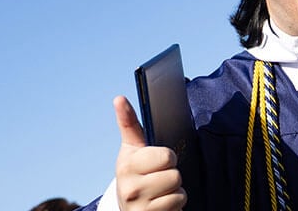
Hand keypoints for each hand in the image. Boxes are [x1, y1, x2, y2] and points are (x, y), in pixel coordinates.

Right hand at [113, 96, 185, 210]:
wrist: (129, 208)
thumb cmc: (136, 173)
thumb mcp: (132, 149)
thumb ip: (129, 123)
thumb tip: (119, 98)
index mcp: (127, 165)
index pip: (166, 157)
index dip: (168, 157)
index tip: (159, 160)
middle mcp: (130, 187)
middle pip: (175, 175)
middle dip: (172, 174)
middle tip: (160, 177)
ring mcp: (139, 206)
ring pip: (178, 191)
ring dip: (175, 190)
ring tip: (161, 191)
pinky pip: (178, 205)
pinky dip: (175, 205)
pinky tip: (162, 204)